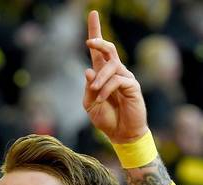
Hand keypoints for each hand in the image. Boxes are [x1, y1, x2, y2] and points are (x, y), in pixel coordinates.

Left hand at [83, 10, 148, 143]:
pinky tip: (103, 99)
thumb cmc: (105, 118)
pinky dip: (106, 89)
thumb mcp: (89, 104)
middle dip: (99, 42)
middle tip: (88, 41)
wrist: (120, 134)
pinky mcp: (132, 85)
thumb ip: (88, 88)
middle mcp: (115, 72)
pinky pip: (117, 80)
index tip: (92, 14)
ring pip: (111, 66)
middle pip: (108, 49)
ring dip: (99, 79)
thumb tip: (88, 70)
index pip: (98, 51)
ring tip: (95, 94)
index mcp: (102, 74)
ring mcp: (125, 77)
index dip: (95, 32)